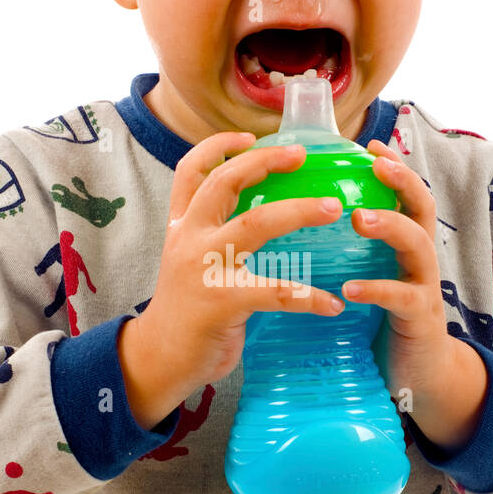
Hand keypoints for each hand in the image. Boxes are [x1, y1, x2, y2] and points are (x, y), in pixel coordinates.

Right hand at [119, 132, 347, 428]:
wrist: (158, 358)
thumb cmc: (186, 310)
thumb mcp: (188, 261)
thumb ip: (213, 237)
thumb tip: (263, 215)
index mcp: (182, 226)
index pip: (192, 171)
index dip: (219, 146)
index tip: (250, 134)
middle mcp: (189, 238)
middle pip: (225, 182)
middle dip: (263, 161)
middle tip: (301, 154)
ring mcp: (204, 267)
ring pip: (255, 224)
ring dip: (298, 210)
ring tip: (333, 208)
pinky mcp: (222, 301)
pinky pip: (274, 291)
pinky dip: (308, 297)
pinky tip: (332, 303)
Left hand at [341, 139, 487, 450]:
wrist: (417, 374)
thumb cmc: (380, 319)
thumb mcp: (367, 274)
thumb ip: (348, 249)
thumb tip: (297, 221)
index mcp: (403, 241)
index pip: (403, 192)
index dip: (391, 166)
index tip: (367, 144)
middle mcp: (419, 256)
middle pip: (421, 205)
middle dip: (401, 181)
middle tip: (374, 166)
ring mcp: (423, 285)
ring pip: (417, 244)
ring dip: (389, 226)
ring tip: (359, 218)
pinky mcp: (418, 318)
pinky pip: (402, 297)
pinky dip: (376, 289)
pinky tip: (350, 289)